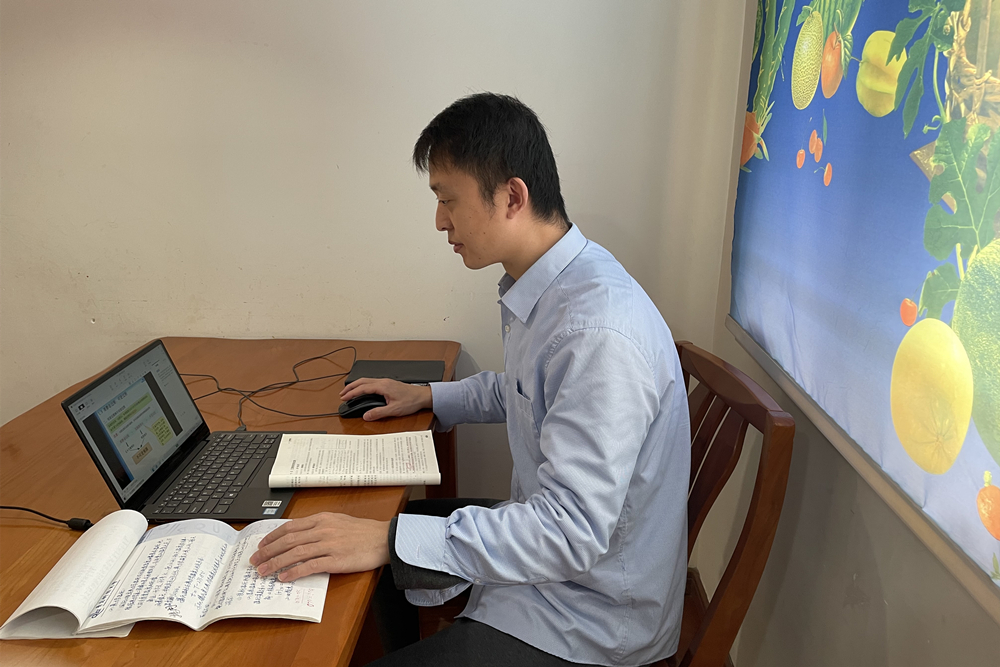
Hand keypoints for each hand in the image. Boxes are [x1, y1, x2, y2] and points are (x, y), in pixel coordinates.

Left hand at [249, 513, 390, 581]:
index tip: (261, 545)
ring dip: (275, 563)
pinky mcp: (336, 560)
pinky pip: (310, 566)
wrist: (384, 539)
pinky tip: (284, 577)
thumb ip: (319, 526)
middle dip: (268, 551)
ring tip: (263, 571)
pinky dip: (294, 571)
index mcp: (322, 519)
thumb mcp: (338, 521)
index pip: (290, 527)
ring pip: (295, 553)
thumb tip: (298, 536)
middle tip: (254, 560)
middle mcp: (323, 530)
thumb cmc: (363, 531)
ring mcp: (329, 544)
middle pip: (288, 540)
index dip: (272, 537)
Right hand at [339, 377, 431, 420]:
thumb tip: (366, 416)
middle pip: (362, 381)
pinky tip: (363, 390)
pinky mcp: (389, 383)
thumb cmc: (411, 401)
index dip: (352, 393)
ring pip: (367, 380)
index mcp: (383, 386)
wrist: (423, 396)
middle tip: (342, 394)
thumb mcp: (394, 410)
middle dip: (351, 387)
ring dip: (357, 385)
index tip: (343, 397)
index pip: (363, 388)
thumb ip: (378, 413)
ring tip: (349, 392)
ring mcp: (386, 381)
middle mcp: (383, 381)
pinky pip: (372, 381)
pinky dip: (363, 385)